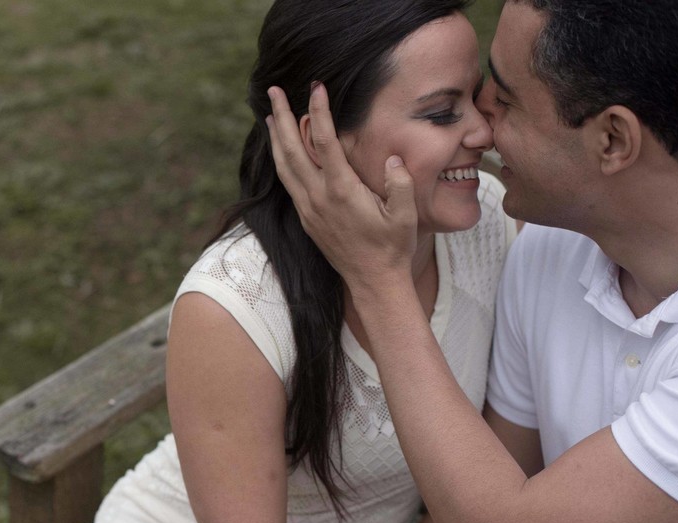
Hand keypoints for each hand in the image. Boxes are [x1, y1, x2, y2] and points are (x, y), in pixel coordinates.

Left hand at [264, 83, 417, 297]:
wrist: (373, 281)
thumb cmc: (393, 246)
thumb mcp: (406, 214)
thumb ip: (399, 182)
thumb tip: (393, 156)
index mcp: (342, 191)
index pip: (325, 141)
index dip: (319, 111)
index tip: (316, 86)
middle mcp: (319, 198)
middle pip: (293, 149)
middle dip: (283, 117)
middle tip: (273, 91)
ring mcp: (309, 209)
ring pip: (284, 167)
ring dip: (276, 138)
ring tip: (270, 115)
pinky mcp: (307, 219)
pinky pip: (288, 183)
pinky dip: (281, 161)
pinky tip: (281, 150)